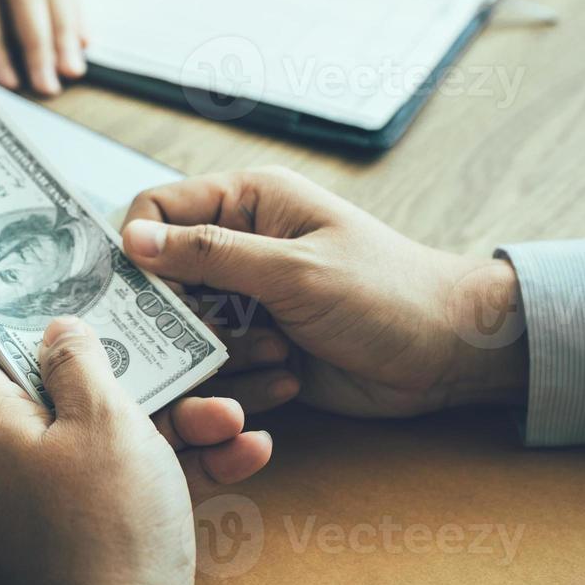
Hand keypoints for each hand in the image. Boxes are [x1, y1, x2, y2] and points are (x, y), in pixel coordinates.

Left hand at [0, 316, 271, 584]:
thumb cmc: (108, 526)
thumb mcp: (102, 420)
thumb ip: (81, 361)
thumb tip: (58, 326)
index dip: (31, 321)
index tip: (79, 299)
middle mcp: (18, 461)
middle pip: (72, 391)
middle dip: (143, 375)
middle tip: (188, 353)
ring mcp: (58, 501)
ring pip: (119, 437)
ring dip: (183, 421)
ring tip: (233, 414)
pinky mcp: (99, 533)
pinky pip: (139, 483)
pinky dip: (186, 467)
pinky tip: (246, 452)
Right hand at [120, 167, 528, 418]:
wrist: (450, 354)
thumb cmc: (387, 292)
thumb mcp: (295, 269)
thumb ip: (211, 254)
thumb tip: (133, 239)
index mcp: (247, 202)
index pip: (157, 209)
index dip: (139, 248)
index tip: (141, 292)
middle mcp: (240, 245)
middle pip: (163, 277)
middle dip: (180, 317)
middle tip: (211, 340)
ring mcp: (249, 298)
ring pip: (186, 330)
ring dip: (219, 354)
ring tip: (276, 356)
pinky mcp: (259, 345)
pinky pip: (217, 367)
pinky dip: (241, 382)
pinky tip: (288, 379)